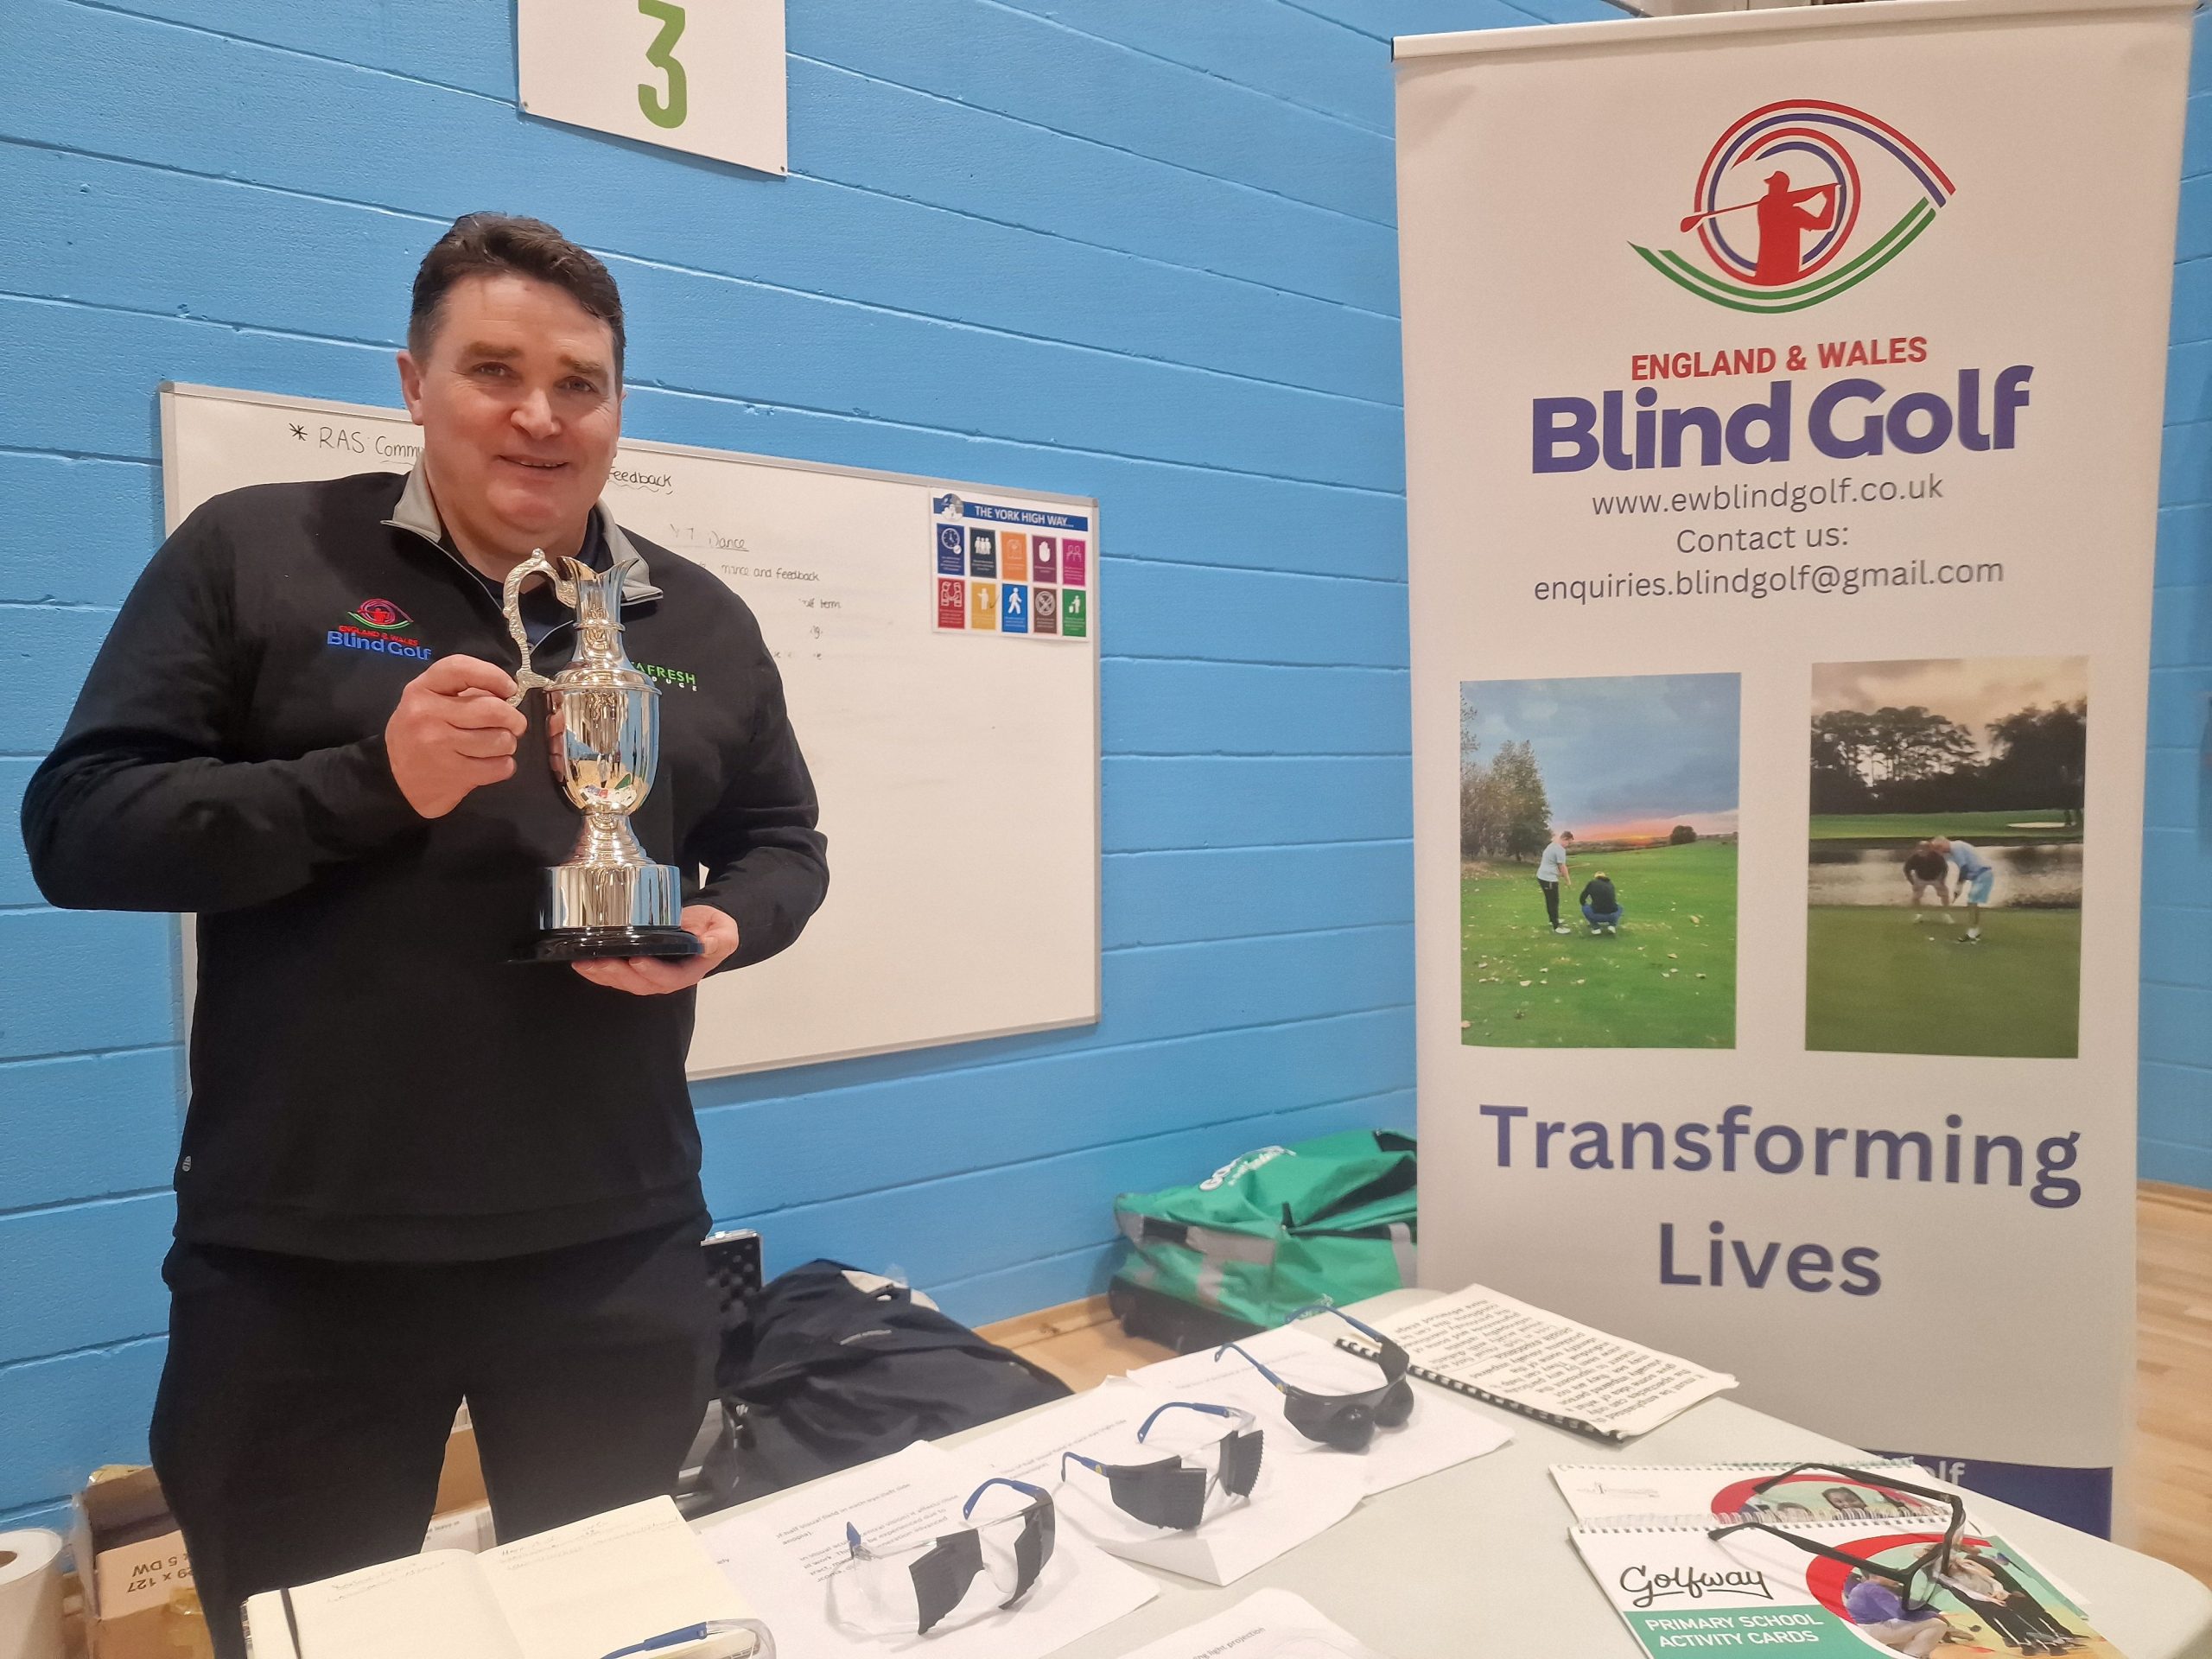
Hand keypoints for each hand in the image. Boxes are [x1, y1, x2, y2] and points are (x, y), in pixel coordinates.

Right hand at [386, 656, 528, 817]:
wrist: (399, 782)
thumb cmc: (423, 734)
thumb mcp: (430, 703)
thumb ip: (463, 690)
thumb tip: (506, 693)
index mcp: (421, 690)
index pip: (460, 668)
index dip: (493, 675)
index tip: (509, 689)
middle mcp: (426, 715)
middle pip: (493, 710)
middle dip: (513, 719)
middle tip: (514, 725)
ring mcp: (438, 746)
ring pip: (500, 740)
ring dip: (508, 744)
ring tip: (496, 746)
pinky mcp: (452, 775)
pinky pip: (500, 766)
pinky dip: (504, 766)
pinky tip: (491, 764)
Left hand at [570, 905, 738, 994]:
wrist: (706, 930)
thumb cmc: (715, 931)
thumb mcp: (724, 933)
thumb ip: (719, 940)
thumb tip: (707, 944)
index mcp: (687, 973)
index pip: (668, 977)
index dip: (651, 971)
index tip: (636, 959)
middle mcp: (665, 979)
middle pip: (639, 984)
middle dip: (618, 975)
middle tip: (601, 961)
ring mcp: (648, 976)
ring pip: (624, 982)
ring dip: (603, 975)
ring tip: (584, 963)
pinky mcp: (636, 969)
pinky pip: (616, 975)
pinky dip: (598, 971)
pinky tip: (582, 963)